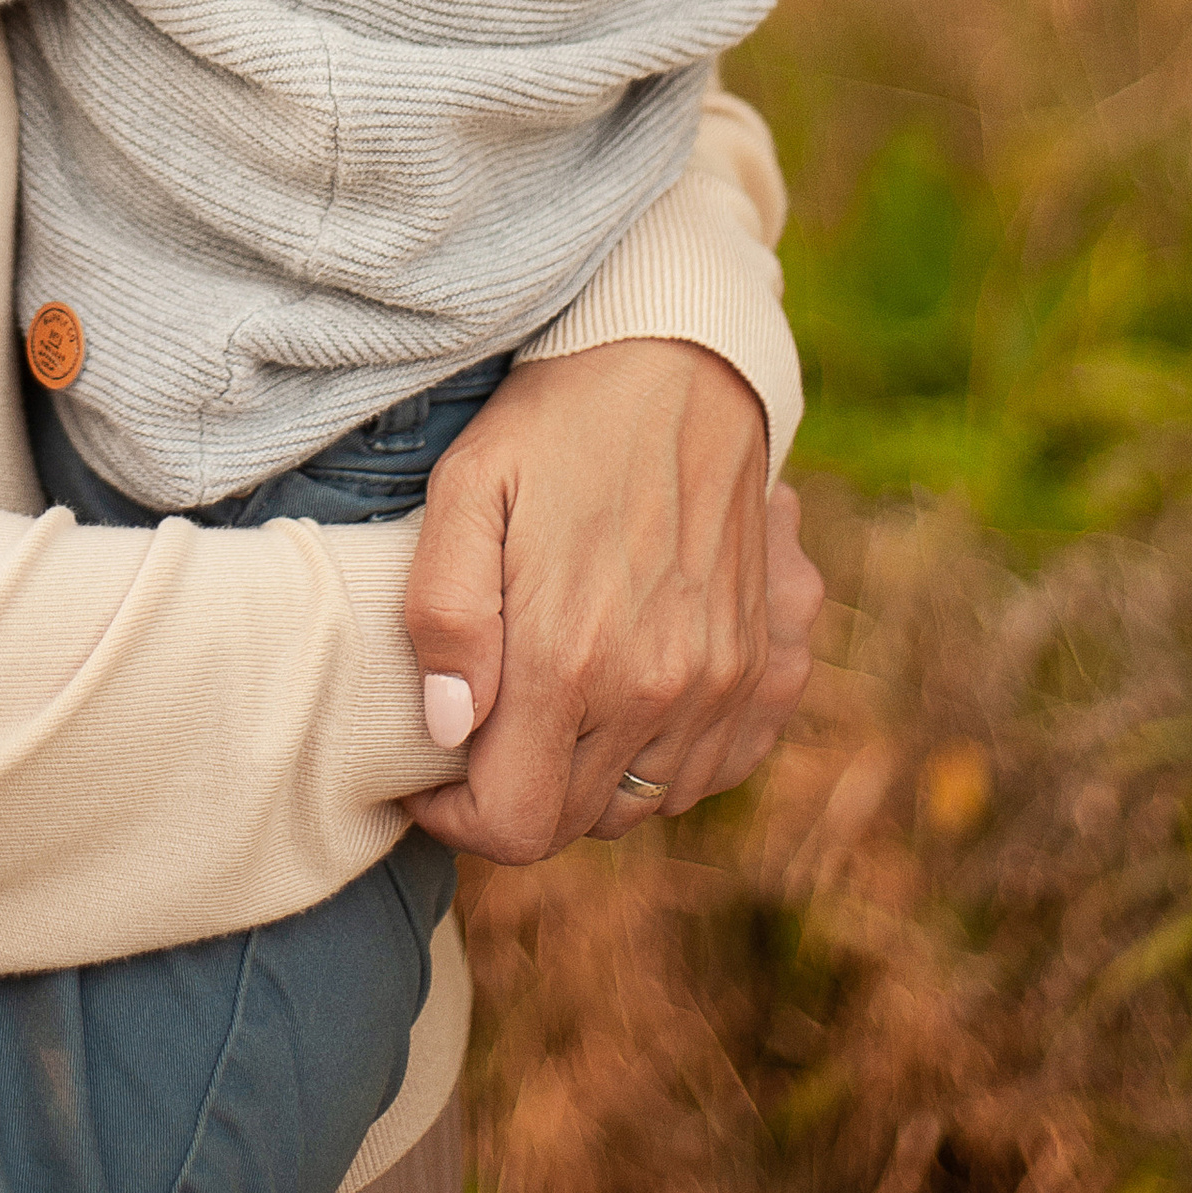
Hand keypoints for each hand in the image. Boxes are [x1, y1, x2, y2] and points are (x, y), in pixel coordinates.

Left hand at [397, 340, 820, 860]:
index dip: (457, 818)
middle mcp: (657, 691)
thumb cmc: (555, 423)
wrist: (682, 367)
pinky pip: (710, 772)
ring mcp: (719, 686)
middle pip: (574, 824)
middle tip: (483, 729)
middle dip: (515, 794)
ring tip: (547, 705)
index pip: (514, 825)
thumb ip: (443, 613)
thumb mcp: (468, 489)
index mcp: (572, 660)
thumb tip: (448, 728)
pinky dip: (661, 762)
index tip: (431, 773)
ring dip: (586, 781)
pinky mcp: (760, 669)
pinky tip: (622, 699)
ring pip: (641, 807)